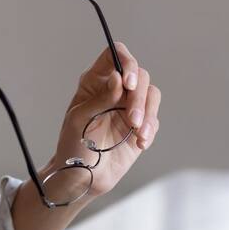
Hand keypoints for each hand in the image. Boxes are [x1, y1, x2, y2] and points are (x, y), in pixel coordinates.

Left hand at [49, 41, 161, 197]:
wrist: (83, 175)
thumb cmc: (73, 144)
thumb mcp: (80, 119)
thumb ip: (100, 98)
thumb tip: (118, 78)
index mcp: (94, 81)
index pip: (114, 54)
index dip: (126, 62)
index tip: (129, 83)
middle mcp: (114, 89)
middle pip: (139, 75)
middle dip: (139, 97)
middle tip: (132, 120)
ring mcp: (129, 106)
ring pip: (151, 94)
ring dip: (147, 113)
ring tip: (137, 132)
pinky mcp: (141, 125)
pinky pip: (154, 118)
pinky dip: (150, 129)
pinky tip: (139, 142)